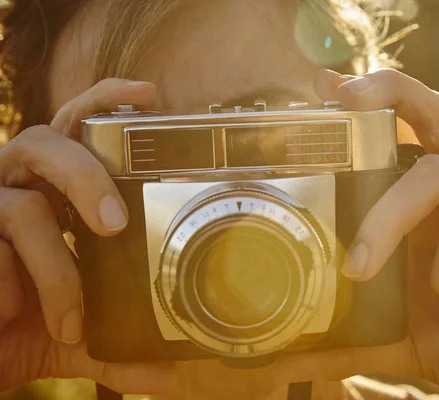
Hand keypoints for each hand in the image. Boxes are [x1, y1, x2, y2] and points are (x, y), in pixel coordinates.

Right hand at [0, 78, 177, 393]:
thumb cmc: (24, 329)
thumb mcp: (80, 336)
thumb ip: (125, 346)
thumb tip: (183, 371)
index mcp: (54, 196)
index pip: (77, 131)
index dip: (106, 102)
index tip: (149, 95)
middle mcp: (17, 190)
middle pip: (46, 143)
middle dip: (84, 176)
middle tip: (113, 224)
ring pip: (20, 210)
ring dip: (56, 272)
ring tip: (71, 324)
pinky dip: (7, 292)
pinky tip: (8, 318)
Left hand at [306, 69, 438, 399]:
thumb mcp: (394, 335)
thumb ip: (345, 337)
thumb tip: (285, 359)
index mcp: (433, 205)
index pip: (406, 133)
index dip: (370, 102)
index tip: (326, 88)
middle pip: (433, 112)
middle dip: (388, 92)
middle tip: (343, 98)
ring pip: (435, 174)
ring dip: (386, 220)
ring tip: (360, 269)